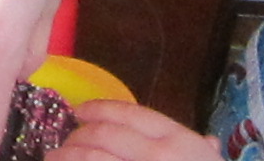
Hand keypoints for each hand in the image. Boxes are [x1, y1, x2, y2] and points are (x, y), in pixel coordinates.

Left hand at [58, 102, 220, 159]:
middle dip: (78, 135)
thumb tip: (210, 142)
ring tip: (54, 158)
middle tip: (64, 141)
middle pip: (104, 134)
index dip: (100, 108)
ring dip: (65, 156)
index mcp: (180, 142)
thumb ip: (204, 155)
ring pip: (90, 158)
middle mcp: (158, 155)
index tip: (80, 111)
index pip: (131, 114)